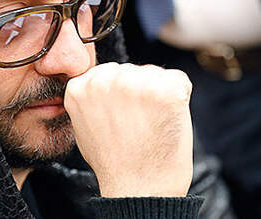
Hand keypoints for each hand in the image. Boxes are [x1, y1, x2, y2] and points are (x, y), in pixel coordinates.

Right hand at [64, 62, 193, 196]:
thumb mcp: (84, 126)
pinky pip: (178, 81)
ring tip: (151, 125)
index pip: (108, 73)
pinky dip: (180, 98)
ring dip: (159, 94)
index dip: (120, 96)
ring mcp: (134, 83)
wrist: (139, 189)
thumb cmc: (114, 162)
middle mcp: (103, 79)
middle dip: (139, 92)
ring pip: (154, 74)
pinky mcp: (164, 89)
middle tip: (138, 124)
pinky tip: (167, 120)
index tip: (121, 117)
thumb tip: (102, 83)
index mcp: (80, 86)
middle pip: (131, 71)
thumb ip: (91, 98)